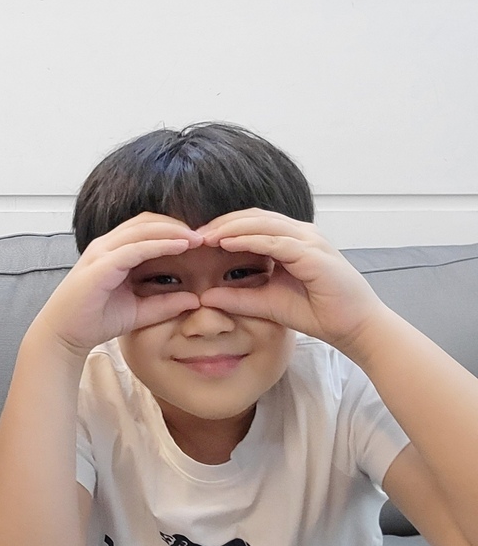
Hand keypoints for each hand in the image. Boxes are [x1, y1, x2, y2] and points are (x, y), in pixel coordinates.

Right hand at [33, 213, 202, 358]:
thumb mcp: (139, 311)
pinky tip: (180, 247)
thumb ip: (164, 303)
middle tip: (205, 235)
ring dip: (173, 230)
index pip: (147, 228)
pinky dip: (160, 244)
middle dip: (177, 225)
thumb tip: (195, 300)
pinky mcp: (101, 265)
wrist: (64, 335)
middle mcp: (106, 246)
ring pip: (142, 228)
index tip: (201, 241)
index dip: (174, 229)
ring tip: (198, 238)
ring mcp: (102, 253)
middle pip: (147, 221)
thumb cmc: (95, 321)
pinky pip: (135, 248)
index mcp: (113, 251)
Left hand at [198, 209, 386, 351]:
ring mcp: (309, 240)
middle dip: (221, 223)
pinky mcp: (314, 253)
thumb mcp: (267, 304)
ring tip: (204, 237)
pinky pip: (275, 241)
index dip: (222, 227)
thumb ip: (238, 297)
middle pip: (253, 217)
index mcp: (291, 240)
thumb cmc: (317, 313)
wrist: (354, 328)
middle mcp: (301, 234)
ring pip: (262, 224)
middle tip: (192, 234)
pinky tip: (227, 244)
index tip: (195, 240)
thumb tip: (205, 296)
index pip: (251, 223)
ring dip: (230, 228)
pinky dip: (249, 239)